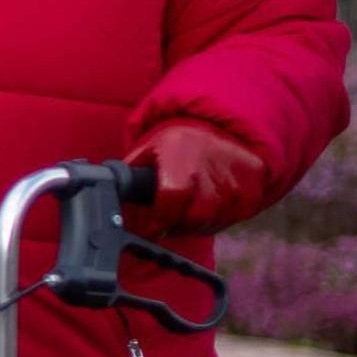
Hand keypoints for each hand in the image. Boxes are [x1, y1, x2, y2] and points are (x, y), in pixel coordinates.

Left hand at [125, 123, 263, 239]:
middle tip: (169, 223)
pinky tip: (208, 208)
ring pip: (214, 220)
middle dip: (179, 225)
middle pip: (197, 215)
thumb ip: (129, 173)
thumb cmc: (179, 144)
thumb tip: (103, 193)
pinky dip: (218, 220)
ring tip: (187, 212)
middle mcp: (212, 162)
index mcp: (180, 151)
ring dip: (197, 225)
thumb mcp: (148, 149)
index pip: (173, 195)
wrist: (224, 128)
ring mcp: (236, 175)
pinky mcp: (253, 186)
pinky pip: (233, 217)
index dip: (161, 219)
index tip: (153, 228)